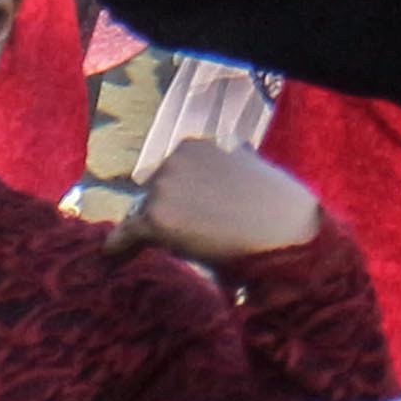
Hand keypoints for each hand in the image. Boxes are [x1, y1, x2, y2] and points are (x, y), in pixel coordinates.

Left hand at [120, 138, 328, 267]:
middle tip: (198, 231)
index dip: (180, 192)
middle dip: (170, 208)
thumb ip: (231, 159)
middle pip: (154, 191)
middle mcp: (173, 160)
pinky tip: (112, 255)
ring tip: (193, 245)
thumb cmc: (280, 205)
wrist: (288, 233)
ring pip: (146, 214)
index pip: (172, 171)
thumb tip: (233, 150)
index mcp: (195, 145)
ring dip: (159, 228)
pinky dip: (120, 245)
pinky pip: (128, 233)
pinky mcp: (157, 218)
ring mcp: (163, 188)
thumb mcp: (254, 166)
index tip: (188, 208)